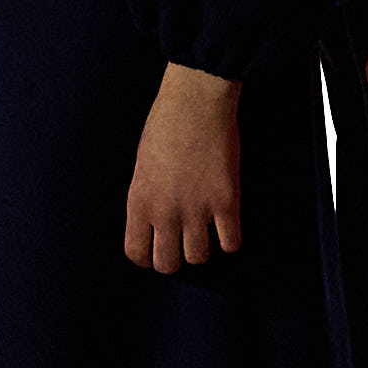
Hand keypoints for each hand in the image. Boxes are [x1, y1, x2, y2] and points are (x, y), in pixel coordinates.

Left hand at [122, 65, 246, 271]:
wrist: (195, 103)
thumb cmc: (164, 127)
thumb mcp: (142, 167)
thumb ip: (147, 198)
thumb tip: (156, 223)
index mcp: (139, 202)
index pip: (136, 253)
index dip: (146, 257)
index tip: (155, 250)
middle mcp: (165, 212)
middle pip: (168, 264)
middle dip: (175, 258)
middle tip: (182, 243)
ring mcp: (197, 209)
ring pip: (199, 258)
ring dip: (202, 248)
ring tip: (205, 231)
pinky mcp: (226, 202)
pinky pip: (231, 243)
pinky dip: (230, 240)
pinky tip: (227, 225)